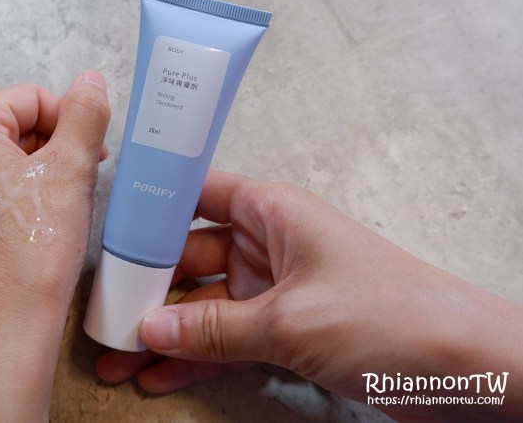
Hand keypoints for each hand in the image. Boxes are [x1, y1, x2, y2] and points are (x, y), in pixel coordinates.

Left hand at [0, 71, 109, 421]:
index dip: (70, 122)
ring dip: (43, 172)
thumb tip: (90, 79)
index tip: (93, 156)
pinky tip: (40, 224)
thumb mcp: (70, 169)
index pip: (30, 98)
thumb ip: (84, 114)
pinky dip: (23, 196)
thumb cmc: (31, 251)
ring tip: (62, 208)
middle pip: (15, 125)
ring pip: (6, 159)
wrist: (1, 332)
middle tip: (81, 182)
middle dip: (56, 147)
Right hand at [96, 170, 522, 421]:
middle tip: (100, 311)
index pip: (196, 193)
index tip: (105, 226)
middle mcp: (268, 245)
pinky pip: (226, 339)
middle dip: (145, 287)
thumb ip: (214, 328)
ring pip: (203, 306)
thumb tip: (149, 330)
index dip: (152, 204)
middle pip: (189, 257)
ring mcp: (274, 291)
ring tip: (115, 357)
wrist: (467, 370)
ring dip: (162, 331)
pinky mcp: (285, 332)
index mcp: (272, 212)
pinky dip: (194, 356)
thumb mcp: (290, 320)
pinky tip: (157, 375)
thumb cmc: (389, 317)